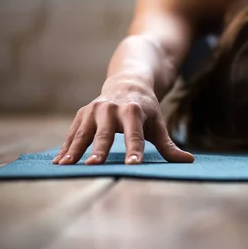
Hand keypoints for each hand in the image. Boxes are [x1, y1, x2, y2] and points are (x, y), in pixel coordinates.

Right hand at [53, 78, 193, 164]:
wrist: (128, 82)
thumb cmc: (146, 109)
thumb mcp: (158, 124)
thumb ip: (169, 145)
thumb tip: (188, 161)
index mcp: (134, 112)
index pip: (136, 136)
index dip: (135, 150)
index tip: (133, 165)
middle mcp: (112, 109)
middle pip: (106, 134)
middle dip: (100, 150)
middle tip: (93, 165)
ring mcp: (95, 110)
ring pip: (84, 133)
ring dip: (74, 150)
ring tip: (65, 165)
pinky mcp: (82, 114)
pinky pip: (73, 133)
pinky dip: (65, 147)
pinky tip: (59, 161)